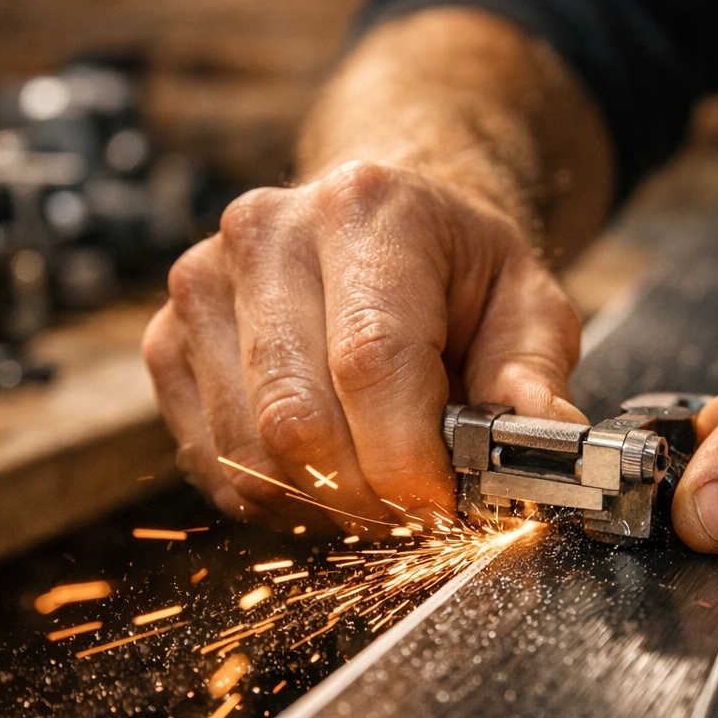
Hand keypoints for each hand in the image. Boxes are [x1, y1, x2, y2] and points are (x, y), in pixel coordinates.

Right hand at [143, 160, 583, 531]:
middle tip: (423, 507)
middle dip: (371, 495)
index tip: (446, 505)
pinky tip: (330, 468)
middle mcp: (266, 235)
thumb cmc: (457, 269)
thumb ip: (535, 378)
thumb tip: (550, 443)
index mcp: (367, 209)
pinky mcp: (167, 341)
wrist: (383, 225)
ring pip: (250, 455)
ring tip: (382, 482)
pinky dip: (280, 497)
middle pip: (298, 420)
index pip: (371, 363)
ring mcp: (202, 286)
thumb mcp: (528, 304)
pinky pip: (215, 466)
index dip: (408, 460)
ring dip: (326, 503)